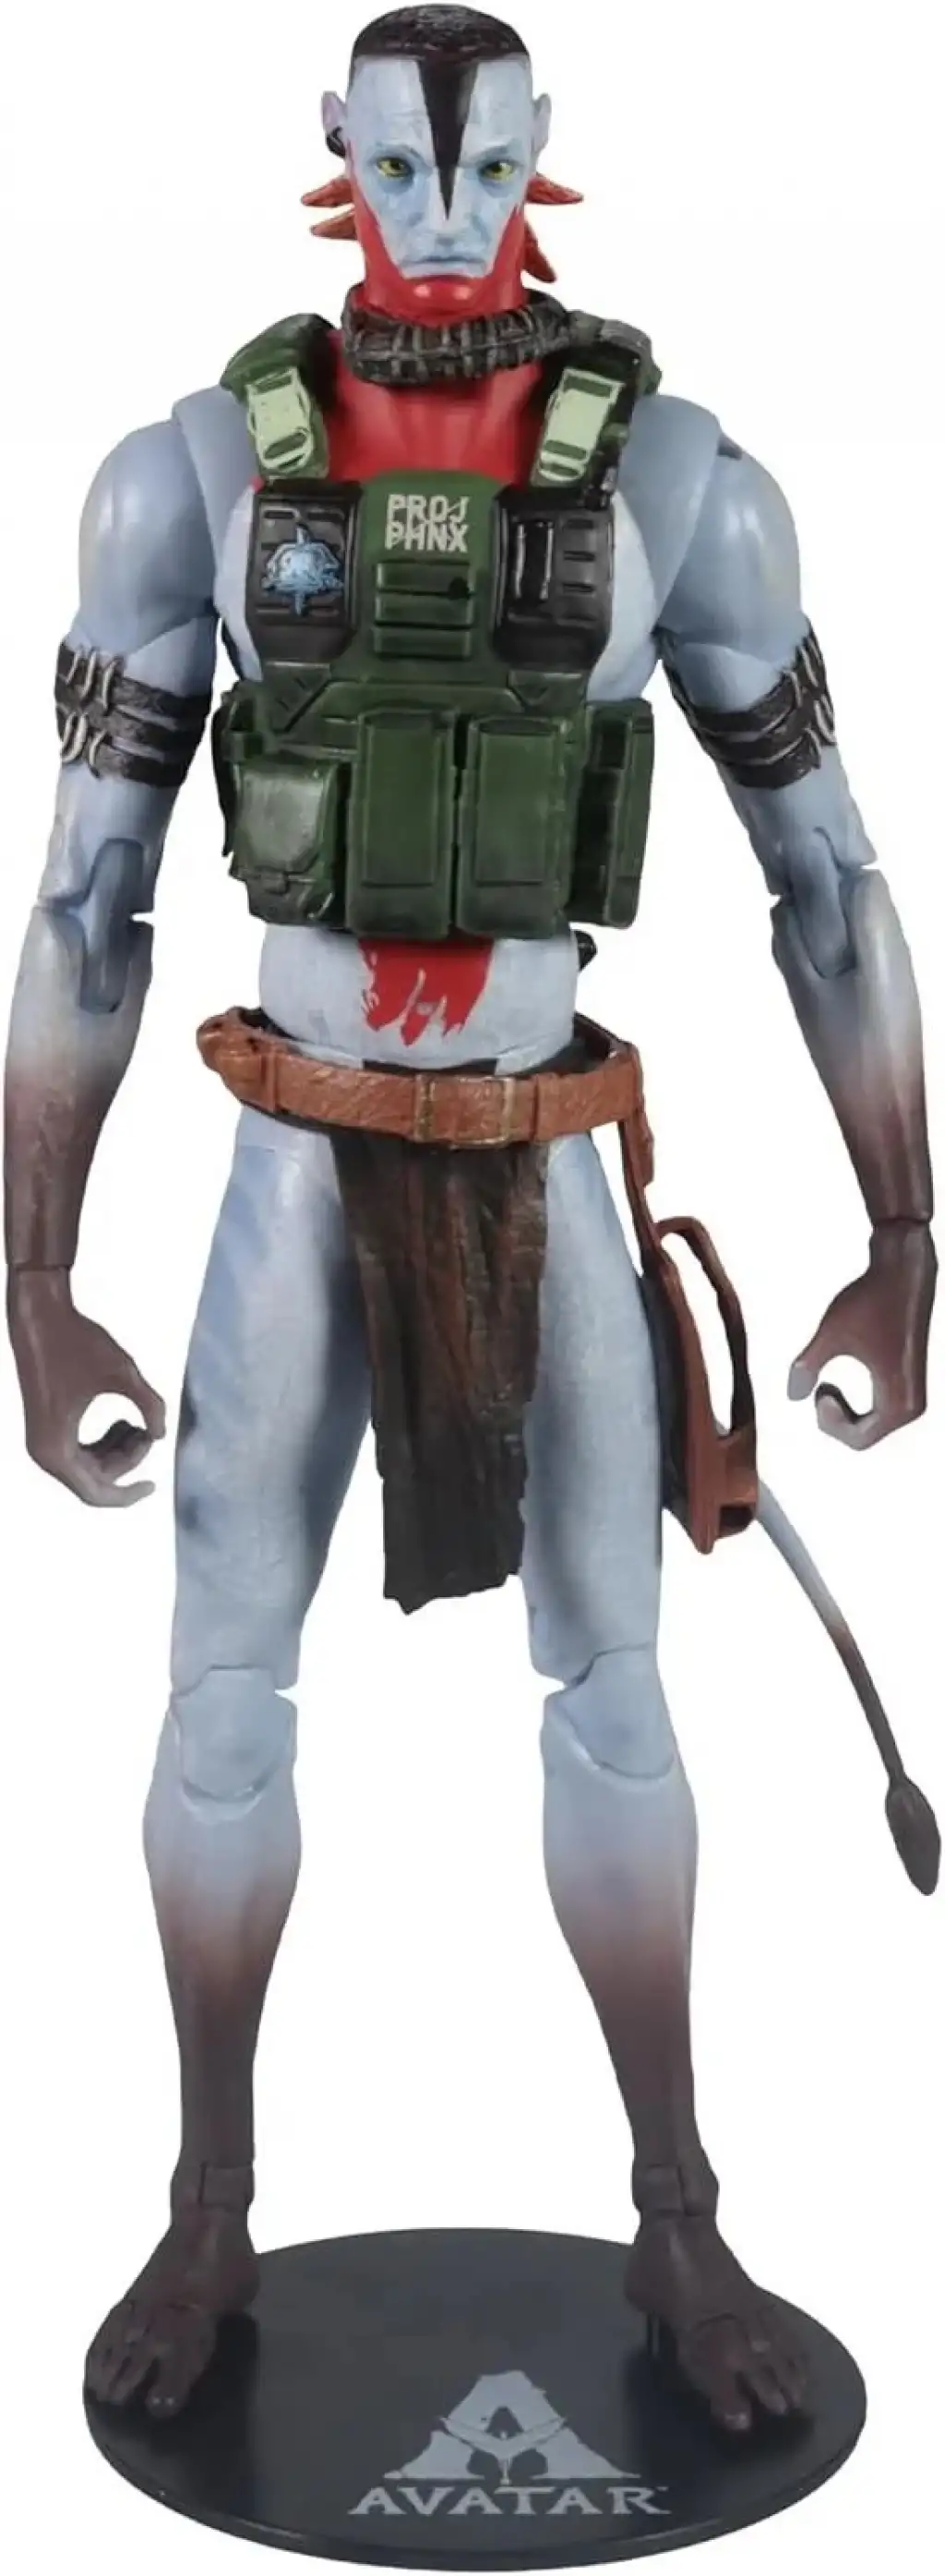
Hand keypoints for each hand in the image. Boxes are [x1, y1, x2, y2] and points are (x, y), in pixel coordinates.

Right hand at [8, 1265, 165, 1505]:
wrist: (40, 1314)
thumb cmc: (76, 1341)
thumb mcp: (122, 1373)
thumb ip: (149, 1405)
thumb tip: (161, 1435)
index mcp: (56, 1450)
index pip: (96, 1494)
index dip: (128, 1495)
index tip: (154, 1485)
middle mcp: (44, 1451)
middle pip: (95, 1479)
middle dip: (128, 1460)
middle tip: (149, 1430)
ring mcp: (42, 1440)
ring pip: (89, 1466)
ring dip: (118, 1451)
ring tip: (140, 1422)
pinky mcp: (47, 1425)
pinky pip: (80, 1451)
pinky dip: (104, 1441)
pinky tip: (125, 1420)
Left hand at [789, 1220, 936, 1449]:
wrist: (904, 1270)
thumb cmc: (872, 1299)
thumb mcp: (831, 1334)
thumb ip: (807, 1366)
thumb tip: (793, 1394)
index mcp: (899, 1401)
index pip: (858, 1440)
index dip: (829, 1422)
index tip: (820, 1390)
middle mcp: (912, 1405)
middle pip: (864, 1437)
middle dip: (835, 1419)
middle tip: (820, 1388)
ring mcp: (913, 1394)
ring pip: (870, 1426)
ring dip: (844, 1412)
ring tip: (826, 1385)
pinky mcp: (908, 1382)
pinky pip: (878, 1413)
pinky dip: (854, 1404)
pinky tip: (838, 1382)